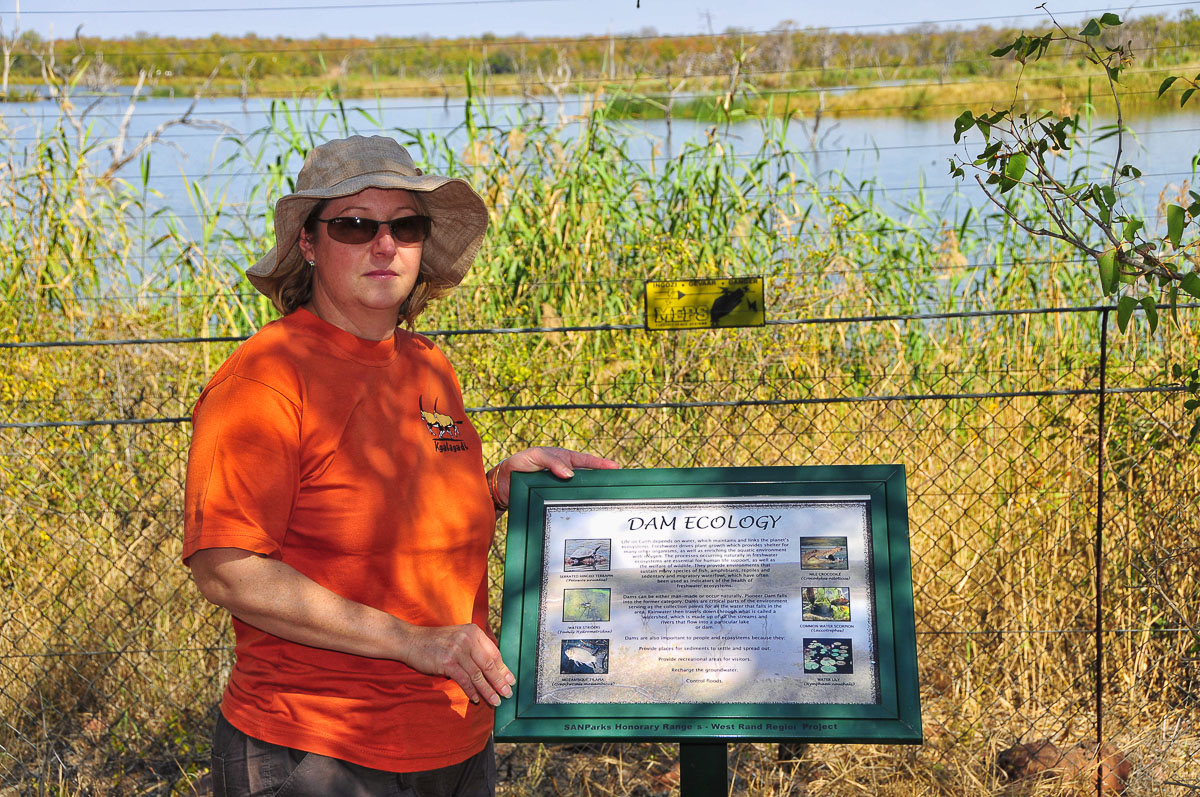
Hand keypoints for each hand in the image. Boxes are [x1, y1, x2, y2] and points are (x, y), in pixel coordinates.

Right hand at [398, 622, 514, 706]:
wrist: (411, 641)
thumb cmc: (437, 642)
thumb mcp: (459, 638)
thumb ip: (475, 648)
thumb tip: (495, 668)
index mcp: (474, 632)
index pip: (494, 653)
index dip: (504, 668)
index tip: (511, 680)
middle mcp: (468, 639)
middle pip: (489, 664)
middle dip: (500, 681)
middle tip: (508, 693)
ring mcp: (457, 650)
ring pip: (478, 675)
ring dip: (488, 690)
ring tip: (495, 701)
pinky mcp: (447, 662)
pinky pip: (464, 681)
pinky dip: (471, 692)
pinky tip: (476, 699)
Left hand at [490, 447, 618, 508]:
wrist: (501, 486)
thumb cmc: (518, 464)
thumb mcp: (535, 456)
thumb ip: (552, 461)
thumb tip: (570, 474)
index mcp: (563, 459)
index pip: (586, 461)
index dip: (601, 464)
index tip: (615, 468)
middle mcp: (564, 474)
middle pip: (586, 478)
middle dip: (600, 482)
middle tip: (614, 487)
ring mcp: (559, 488)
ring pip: (578, 492)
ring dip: (588, 497)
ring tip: (602, 501)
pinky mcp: (552, 501)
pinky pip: (567, 503)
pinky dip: (575, 506)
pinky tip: (582, 511)